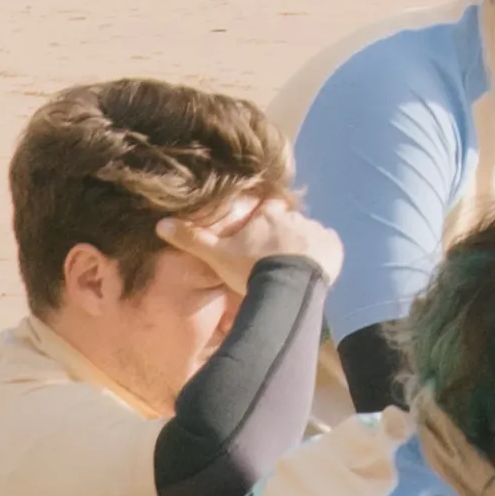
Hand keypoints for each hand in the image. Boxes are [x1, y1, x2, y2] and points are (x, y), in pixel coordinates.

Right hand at [175, 195, 341, 282]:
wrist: (286, 289)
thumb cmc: (251, 269)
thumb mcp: (217, 254)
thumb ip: (191, 238)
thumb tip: (160, 224)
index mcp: (268, 215)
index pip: (268, 207)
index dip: (266, 216)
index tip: (262, 231)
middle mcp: (294, 217)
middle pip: (289, 223)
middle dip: (284, 236)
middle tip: (275, 259)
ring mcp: (316, 231)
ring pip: (309, 235)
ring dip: (304, 247)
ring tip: (293, 271)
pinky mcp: (334, 247)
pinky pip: (330, 247)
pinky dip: (323, 256)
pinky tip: (313, 272)